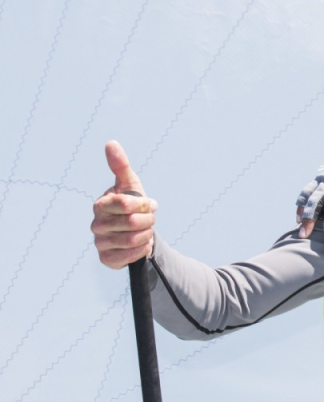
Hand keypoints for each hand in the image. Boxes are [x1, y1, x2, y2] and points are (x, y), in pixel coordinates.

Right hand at [92, 141, 156, 268]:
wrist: (137, 233)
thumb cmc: (133, 205)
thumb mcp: (130, 185)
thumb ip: (121, 165)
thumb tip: (111, 142)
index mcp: (100, 205)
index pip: (125, 204)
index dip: (143, 205)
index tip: (148, 204)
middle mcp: (96, 224)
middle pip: (132, 222)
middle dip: (148, 220)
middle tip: (150, 220)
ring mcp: (100, 243)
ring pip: (133, 239)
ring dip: (147, 235)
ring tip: (146, 231)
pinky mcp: (106, 259)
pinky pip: (130, 256)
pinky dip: (143, 249)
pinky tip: (142, 244)